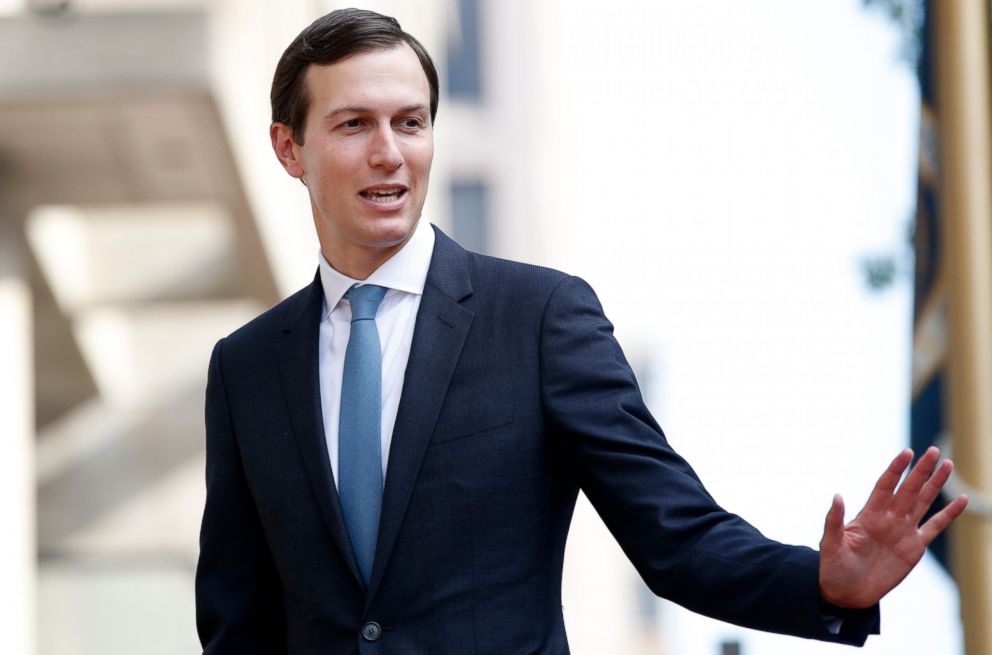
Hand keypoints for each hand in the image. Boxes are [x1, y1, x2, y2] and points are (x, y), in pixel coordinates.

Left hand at [818, 446, 968, 608]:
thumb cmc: (834, 567)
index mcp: (869, 514)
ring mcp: (903, 531)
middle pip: (908, 489)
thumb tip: (837, 495)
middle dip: (920, 470)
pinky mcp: (915, 548)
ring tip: (946, 464)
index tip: (907, 453)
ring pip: (922, 502)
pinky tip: (961, 500)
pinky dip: (948, 514)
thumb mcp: (830, 543)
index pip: (885, 485)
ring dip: (935, 484)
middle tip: (933, 451)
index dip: (896, 469)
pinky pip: (935, 527)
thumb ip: (834, 520)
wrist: (846, 592)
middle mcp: (888, 518)